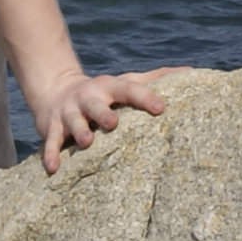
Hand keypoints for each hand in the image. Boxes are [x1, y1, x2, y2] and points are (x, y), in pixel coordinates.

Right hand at [25, 66, 182, 174]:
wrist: (54, 90)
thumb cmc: (102, 93)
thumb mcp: (124, 82)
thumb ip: (154, 80)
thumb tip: (191, 71)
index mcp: (109, 87)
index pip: (129, 89)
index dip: (145, 97)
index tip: (161, 108)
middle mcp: (88, 97)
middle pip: (95, 103)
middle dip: (103, 112)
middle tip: (113, 123)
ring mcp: (68, 112)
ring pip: (73, 122)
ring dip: (79, 131)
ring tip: (87, 142)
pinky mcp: (50, 127)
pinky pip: (50, 142)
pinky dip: (51, 154)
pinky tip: (53, 169)